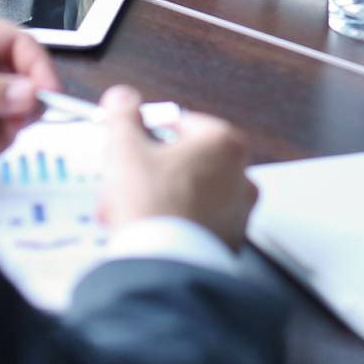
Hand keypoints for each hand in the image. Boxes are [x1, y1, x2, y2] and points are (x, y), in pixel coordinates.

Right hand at [98, 85, 257, 249]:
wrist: (165, 264)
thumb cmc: (155, 206)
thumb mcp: (126, 149)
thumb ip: (123, 115)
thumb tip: (123, 99)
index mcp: (224, 143)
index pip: (181, 123)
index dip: (148, 133)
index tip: (133, 142)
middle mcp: (240, 174)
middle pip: (185, 160)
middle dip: (149, 171)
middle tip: (125, 180)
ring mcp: (238, 210)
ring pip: (189, 192)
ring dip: (158, 196)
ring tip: (128, 209)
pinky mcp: (229, 241)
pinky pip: (197, 221)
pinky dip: (174, 222)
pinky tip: (147, 228)